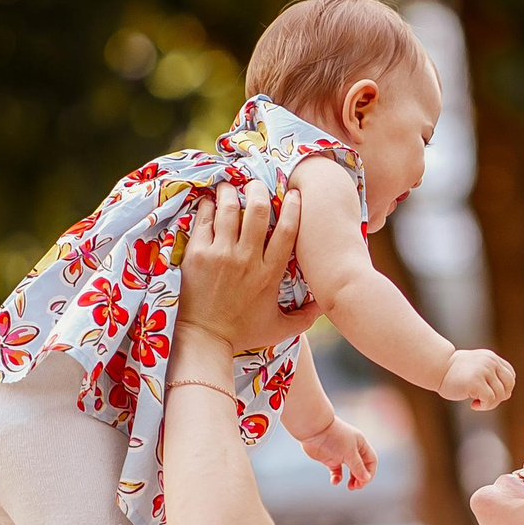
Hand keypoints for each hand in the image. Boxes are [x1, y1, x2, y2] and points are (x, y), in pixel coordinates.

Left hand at [180, 180, 315, 352]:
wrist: (206, 339)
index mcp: (269, 273)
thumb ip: (305, 317)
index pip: (287, 230)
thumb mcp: (280, 328)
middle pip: (257, 210)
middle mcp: (247, 259)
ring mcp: (221, 255)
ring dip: (230, 192)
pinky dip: (209, 207)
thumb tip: (325, 306)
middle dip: (257, 190)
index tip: (292, 195)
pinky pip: (205, 219)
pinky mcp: (198, 254)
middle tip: (255, 186)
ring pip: (228, 208)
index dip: (292, 207)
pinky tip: (211, 204)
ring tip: (230, 188)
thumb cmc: (243, 333)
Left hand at [291, 416, 376, 489]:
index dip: (369, 472)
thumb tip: (367, 479)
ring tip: (349, 487)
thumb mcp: (349, 453)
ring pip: (350, 470)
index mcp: (361, 444)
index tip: (363, 481)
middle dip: (360, 478)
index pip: (371, 461)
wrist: (314, 430)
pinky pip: (336, 471)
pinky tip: (334, 481)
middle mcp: (352, 449)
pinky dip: (337, 477)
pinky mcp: (329, 458)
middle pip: (361, 467)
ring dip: (352, 479)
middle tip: (355, 487)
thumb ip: (358, 467)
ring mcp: (340, 454)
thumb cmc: (334, 437)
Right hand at [440, 348, 515, 409]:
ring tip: (476, 402)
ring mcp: (484, 370)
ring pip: (500, 394)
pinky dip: (484, 406)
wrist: (437, 368)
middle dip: (500, 397)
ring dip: (489, 404)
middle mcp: (490, 362)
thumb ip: (492, 376)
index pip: (510, 376)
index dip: (503, 389)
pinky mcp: (476, 381)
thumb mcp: (478, 369)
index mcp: (492, 358)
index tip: (489, 393)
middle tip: (485, 401)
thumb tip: (507, 395)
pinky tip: (473, 404)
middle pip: (509, 385)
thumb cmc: (455, 373)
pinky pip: (490, 399)